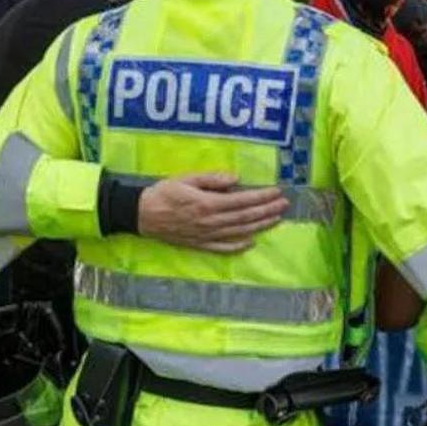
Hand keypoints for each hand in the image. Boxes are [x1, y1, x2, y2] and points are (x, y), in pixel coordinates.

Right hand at [139, 174, 289, 252]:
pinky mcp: (199, 244)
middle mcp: (210, 222)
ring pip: (239, 232)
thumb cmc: (164, 192)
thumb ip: (212, 179)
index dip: (262, 197)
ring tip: (276, 219)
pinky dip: (238, 246)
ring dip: (260, 226)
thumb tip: (236, 179)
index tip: (277, 191)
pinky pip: (222, 247)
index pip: (242, 200)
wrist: (141, 214)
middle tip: (285, 204)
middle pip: (245, 217)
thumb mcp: (186, 178)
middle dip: (267, 210)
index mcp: (208, 203)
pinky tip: (251, 242)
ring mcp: (206, 235)